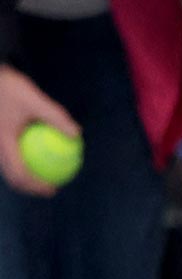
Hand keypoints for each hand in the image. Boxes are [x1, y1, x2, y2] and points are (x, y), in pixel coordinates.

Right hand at [0, 65, 78, 197]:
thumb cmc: (9, 88)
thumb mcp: (35, 100)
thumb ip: (55, 117)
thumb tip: (77, 134)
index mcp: (2, 143)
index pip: (18, 173)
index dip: (34, 186)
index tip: (52, 189)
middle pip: (11, 176)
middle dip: (29, 187)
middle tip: (50, 188)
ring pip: (8, 167)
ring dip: (25, 176)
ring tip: (46, 177)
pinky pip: (9, 155)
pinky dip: (23, 161)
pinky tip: (39, 158)